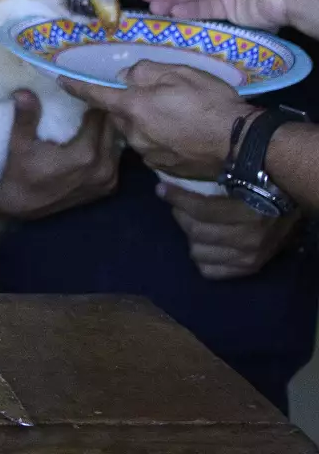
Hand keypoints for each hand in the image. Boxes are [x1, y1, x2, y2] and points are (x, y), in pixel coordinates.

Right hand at [0, 91, 120, 219]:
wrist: (20, 207)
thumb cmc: (19, 173)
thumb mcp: (19, 144)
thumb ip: (25, 117)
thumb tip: (23, 91)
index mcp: (85, 155)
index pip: (99, 117)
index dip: (93, 100)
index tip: (85, 89)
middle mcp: (102, 168)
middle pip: (112, 129)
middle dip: (103, 113)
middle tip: (92, 97)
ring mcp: (107, 180)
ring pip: (116, 144)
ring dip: (108, 130)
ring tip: (95, 115)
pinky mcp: (107, 188)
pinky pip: (115, 159)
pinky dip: (108, 147)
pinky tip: (96, 138)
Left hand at [59, 61, 249, 180]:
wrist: (242, 146)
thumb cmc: (212, 104)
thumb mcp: (180, 74)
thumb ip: (146, 72)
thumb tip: (125, 77)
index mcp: (133, 107)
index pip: (96, 95)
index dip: (76, 86)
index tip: (60, 80)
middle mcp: (134, 133)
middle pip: (119, 115)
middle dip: (128, 105)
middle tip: (153, 97)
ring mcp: (147, 153)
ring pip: (136, 131)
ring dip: (146, 122)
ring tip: (174, 115)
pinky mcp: (163, 167)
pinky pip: (152, 147)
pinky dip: (160, 137)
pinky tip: (180, 133)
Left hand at [158, 182, 298, 279]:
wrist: (292, 211)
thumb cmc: (264, 191)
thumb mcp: (243, 182)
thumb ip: (213, 185)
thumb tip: (175, 184)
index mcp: (249, 213)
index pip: (201, 209)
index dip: (177, 198)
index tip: (162, 189)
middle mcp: (248, 239)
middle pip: (195, 232)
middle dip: (180, 215)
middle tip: (179, 207)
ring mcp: (248, 257)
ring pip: (197, 252)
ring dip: (189, 237)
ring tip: (193, 225)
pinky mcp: (248, 269)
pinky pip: (209, 271)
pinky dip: (201, 258)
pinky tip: (203, 244)